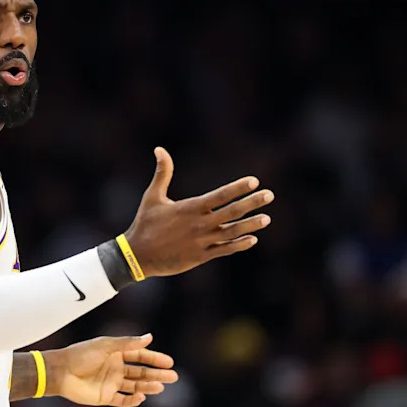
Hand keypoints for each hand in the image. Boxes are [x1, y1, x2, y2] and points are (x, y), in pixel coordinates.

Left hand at [45, 334, 177, 406]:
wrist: (60, 372)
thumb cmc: (80, 355)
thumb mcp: (106, 346)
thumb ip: (127, 343)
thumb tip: (149, 337)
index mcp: (116, 353)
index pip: (140, 356)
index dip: (155, 359)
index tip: (169, 362)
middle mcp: (116, 368)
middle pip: (141, 372)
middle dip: (156, 374)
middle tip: (173, 377)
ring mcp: (111, 383)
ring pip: (135, 386)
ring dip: (148, 387)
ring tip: (160, 387)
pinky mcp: (105, 397)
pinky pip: (123, 400)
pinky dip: (133, 400)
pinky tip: (141, 397)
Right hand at [124, 147, 274, 276]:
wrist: (137, 256)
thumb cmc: (144, 224)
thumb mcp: (152, 196)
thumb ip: (162, 173)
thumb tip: (159, 149)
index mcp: (190, 207)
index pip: (219, 196)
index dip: (237, 188)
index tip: (254, 181)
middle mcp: (199, 224)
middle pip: (231, 212)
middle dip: (252, 203)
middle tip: (270, 195)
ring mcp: (201, 242)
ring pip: (231, 232)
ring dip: (250, 225)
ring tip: (267, 218)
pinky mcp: (200, 256)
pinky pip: (224, 250)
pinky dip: (238, 245)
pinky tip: (252, 239)